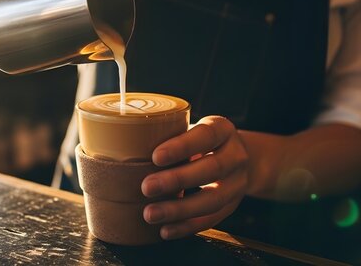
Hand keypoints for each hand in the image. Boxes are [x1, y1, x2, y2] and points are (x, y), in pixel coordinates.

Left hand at [141, 116, 247, 239]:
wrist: (236, 159)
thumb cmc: (198, 142)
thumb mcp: (190, 130)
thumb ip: (168, 137)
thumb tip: (122, 149)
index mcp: (222, 129)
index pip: (206, 135)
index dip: (182, 147)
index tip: (155, 157)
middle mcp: (236, 155)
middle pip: (212, 168)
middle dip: (177, 179)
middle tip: (146, 187)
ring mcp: (238, 183)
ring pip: (213, 199)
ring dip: (179, 209)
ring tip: (150, 214)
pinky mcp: (232, 205)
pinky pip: (212, 220)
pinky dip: (187, 227)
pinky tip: (165, 230)